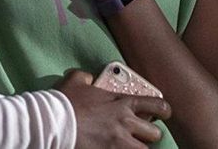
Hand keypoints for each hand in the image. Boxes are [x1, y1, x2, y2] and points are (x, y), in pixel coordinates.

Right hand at [55, 70, 170, 148]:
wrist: (53, 123)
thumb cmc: (64, 102)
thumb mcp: (75, 81)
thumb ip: (86, 77)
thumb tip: (88, 77)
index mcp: (121, 102)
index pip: (156, 105)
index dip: (164, 110)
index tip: (164, 113)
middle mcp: (125, 122)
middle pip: (155, 134)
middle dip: (150, 136)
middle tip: (141, 136)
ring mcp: (119, 142)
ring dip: (138, 148)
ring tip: (129, 146)